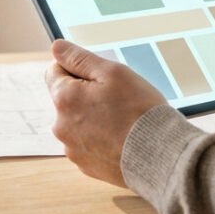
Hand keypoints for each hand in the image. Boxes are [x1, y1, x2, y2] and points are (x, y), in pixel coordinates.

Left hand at [45, 39, 166, 186]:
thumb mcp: (112, 72)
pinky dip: (101, 139)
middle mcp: (60, 126)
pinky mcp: (86, 166)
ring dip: (93, 118)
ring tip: (123, 121)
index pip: (54, 71)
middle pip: (67, 98)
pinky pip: (88, 144)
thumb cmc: (139, 110)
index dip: (77, 68)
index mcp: (64, 99)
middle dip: (86, 94)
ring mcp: (72, 149)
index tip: (99, 76)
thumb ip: (79, 58)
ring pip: (78, 122)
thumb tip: (56, 47)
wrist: (160, 156)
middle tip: (118, 98)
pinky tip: (122, 138)